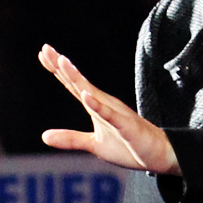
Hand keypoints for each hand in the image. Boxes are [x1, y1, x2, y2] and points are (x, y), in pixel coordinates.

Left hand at [39, 45, 179, 173]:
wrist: (159, 154)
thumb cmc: (129, 147)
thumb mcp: (94, 145)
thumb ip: (70, 139)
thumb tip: (44, 136)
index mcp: (97, 107)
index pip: (73, 85)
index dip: (58, 70)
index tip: (43, 53)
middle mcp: (105, 104)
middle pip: (79, 83)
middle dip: (62, 67)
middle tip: (46, 48)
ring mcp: (115, 114)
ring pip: (92, 94)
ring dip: (77, 78)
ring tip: (62, 62)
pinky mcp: (125, 126)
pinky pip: (110, 115)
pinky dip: (97, 105)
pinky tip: (86, 96)